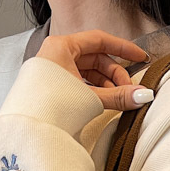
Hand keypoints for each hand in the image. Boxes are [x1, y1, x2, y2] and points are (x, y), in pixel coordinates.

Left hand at [36, 28, 153, 110]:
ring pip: (88, 72)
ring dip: (106, 85)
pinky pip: (79, 83)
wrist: (27, 130)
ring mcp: (54, 71)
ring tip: (117, 99)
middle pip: (96, 59)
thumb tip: (141, 95)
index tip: (139, 56)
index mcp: (61, 47)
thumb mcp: (89, 98)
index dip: (123, 48)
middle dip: (115, 75)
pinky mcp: (53, 87)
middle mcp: (56, 55)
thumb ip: (118, 96)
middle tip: (128, 90)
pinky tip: (103, 102)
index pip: (99, 40)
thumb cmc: (49, 107)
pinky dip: (94, 91)